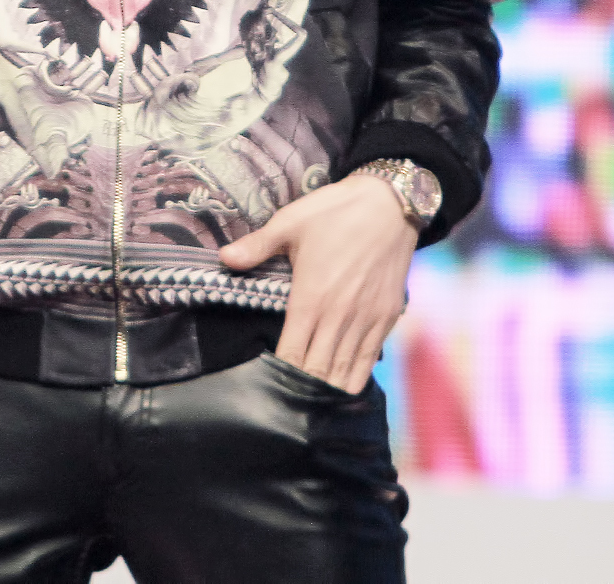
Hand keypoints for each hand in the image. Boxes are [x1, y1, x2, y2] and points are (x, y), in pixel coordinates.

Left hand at [219, 175, 417, 393]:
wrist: (390, 204)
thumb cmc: (335, 212)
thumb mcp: (290, 222)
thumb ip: (257, 246)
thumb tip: (223, 258)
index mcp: (311, 297)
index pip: (292, 354)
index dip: (279, 376)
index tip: (265, 389)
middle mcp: (340, 316)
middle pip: (319, 371)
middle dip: (301, 390)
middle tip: (284, 407)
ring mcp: (367, 320)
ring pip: (346, 372)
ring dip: (329, 390)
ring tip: (311, 409)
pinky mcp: (387, 317)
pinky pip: (370, 359)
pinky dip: (356, 377)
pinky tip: (344, 388)